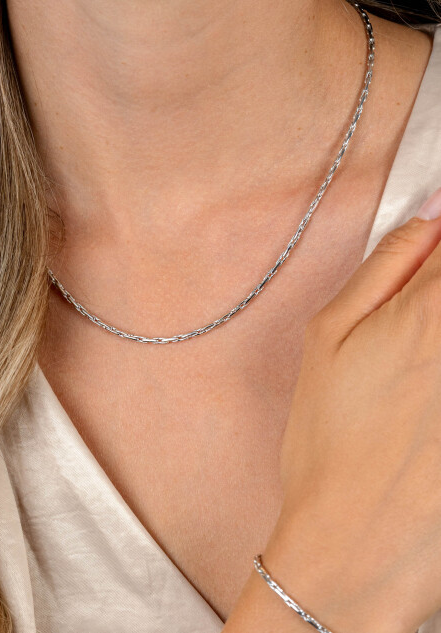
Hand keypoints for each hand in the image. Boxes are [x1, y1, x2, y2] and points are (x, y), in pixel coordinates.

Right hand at [262, 191, 440, 632]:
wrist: (354, 542)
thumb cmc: (329, 439)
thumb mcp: (327, 337)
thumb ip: (385, 266)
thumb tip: (432, 215)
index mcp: (430, 312)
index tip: (429, 270)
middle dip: (439, 294)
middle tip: (413, 335)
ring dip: (439, 340)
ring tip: (414, 378)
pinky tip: (424, 402)